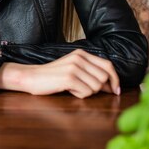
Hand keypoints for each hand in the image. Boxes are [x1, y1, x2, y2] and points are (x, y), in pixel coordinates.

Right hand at [0, 49, 119, 98]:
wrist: (32, 77)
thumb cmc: (53, 76)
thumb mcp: (73, 68)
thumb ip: (91, 73)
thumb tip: (112, 86)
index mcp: (81, 53)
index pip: (108, 65)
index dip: (115, 79)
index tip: (116, 91)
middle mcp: (79, 58)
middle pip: (104, 78)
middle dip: (98, 88)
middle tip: (84, 89)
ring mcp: (74, 67)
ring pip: (96, 87)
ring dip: (87, 92)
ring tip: (73, 88)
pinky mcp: (69, 78)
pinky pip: (86, 93)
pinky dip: (79, 95)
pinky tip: (68, 90)